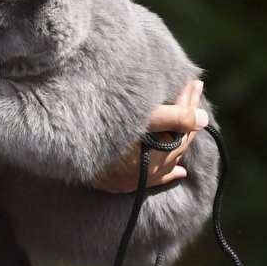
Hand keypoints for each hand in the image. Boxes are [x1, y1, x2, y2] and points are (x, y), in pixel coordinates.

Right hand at [90, 79, 208, 192]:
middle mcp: (144, 172)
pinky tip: (178, 172)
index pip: (182, 127)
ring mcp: (130, 180)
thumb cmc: (104, 125)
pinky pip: (150, 179)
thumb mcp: (143, 117)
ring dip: (177, 139)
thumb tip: (205, 118)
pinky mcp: (116, 184)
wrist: (61, 141)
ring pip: (165, 161)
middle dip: (185, 115)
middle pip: (176, 143)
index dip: (189, 103)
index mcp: (153, 155)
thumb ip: (175, 117)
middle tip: (191, 90)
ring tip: (188, 123)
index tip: (195, 81)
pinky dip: (166, 172)